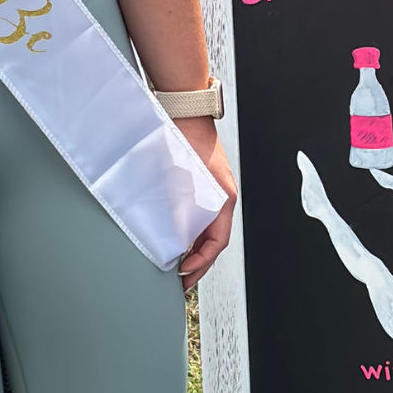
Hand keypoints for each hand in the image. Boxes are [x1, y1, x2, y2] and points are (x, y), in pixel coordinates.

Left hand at [178, 128, 236, 287]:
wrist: (185, 111)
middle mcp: (223, 198)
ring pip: (208, 229)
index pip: (217, 243)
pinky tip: (177, 238)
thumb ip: (177, 209)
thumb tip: (169, 238)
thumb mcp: (181, 179)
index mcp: (223, 200)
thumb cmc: (184, 138)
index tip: (183, 273)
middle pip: (213, 240)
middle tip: (180, 281)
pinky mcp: (204, 186)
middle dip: (198, 263)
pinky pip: (201, 216)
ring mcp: (214, 192)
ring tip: (178, 264)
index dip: (201, 262)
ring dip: (194, 249)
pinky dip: (191, 232)